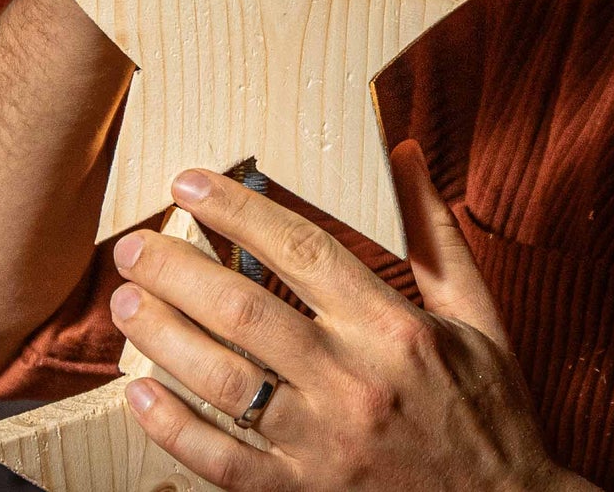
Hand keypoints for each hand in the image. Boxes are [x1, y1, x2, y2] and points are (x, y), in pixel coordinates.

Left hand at [108, 141, 598, 490]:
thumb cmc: (488, 411)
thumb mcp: (477, 315)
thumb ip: (433, 233)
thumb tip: (404, 152)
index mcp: (393, 327)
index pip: (299, 248)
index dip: (235, 209)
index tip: (188, 184)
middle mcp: (353, 380)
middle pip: (243, 308)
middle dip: (176, 268)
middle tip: (134, 245)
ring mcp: (325, 442)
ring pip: (222, 379)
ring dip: (162, 335)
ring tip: (126, 301)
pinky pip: (224, 462)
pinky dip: (174, 428)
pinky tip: (139, 394)